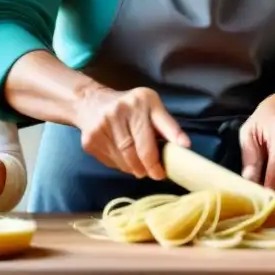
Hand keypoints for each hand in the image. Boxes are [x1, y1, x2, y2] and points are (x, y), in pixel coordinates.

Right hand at [75, 85, 189, 179]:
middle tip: (157, 174)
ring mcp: (102, 125)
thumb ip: (166, 125)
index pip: (159, 126)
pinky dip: (122, 166)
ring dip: (136, 168)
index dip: (167, 144)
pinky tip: (124, 159)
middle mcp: (120, 110)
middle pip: (139, 150)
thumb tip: (184, 146)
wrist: (90, 102)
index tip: (175, 160)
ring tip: (140, 167)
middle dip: (150, 167)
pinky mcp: (91, 140)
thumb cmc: (130, 107)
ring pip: (125, 160)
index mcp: (141, 100)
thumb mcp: (151, 107)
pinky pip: (112, 162)